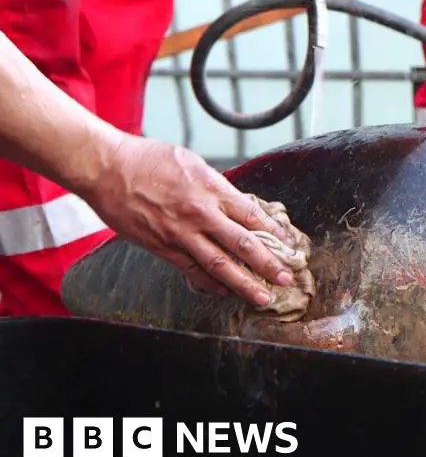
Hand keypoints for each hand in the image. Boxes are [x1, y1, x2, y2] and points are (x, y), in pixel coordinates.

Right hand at [81, 134, 294, 305]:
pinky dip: (210, 284)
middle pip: (242, 244)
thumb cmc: (147, 159)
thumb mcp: (192, 163)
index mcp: (211, 188)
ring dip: (244, 284)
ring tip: (262, 297)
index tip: (289, 245)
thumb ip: (216, 186)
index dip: (274, 233)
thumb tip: (237, 203)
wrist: (106, 167)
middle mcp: (200, 213)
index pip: (252, 215)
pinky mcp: (161, 247)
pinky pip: (191, 271)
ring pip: (219, 264)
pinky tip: (224, 293)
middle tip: (287, 279)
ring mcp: (180, 233)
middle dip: (268, 264)